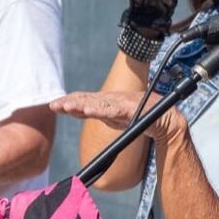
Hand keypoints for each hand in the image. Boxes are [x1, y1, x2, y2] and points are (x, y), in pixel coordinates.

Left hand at [50, 90, 186, 142]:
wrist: (165, 118)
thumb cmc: (140, 115)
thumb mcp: (115, 117)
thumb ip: (99, 114)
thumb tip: (81, 111)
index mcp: (106, 102)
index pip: (83, 99)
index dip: (68, 102)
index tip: (53, 106)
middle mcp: (111, 99)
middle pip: (86, 99)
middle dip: (70, 102)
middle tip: (54, 106)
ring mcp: (120, 103)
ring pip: (97, 103)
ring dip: (81, 105)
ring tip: (67, 107)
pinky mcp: (130, 109)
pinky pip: (113, 110)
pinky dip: (100, 110)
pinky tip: (89, 110)